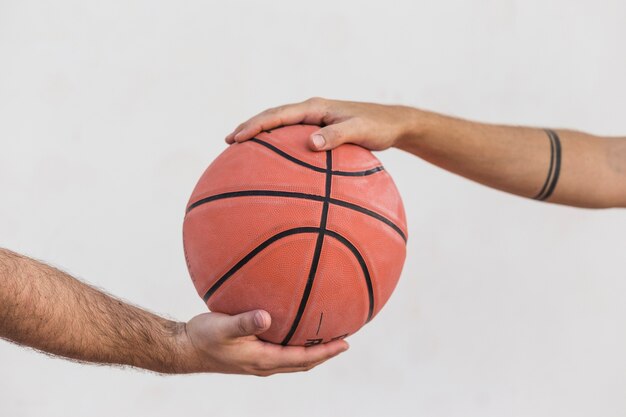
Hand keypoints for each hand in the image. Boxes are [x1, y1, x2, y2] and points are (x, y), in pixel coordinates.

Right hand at [177, 310, 348, 375]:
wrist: (185, 348)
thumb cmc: (202, 337)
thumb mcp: (222, 327)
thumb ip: (244, 322)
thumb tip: (266, 317)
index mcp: (263, 360)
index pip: (303, 358)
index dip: (326, 353)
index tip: (346, 344)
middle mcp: (264, 364)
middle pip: (303, 362)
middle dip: (325, 353)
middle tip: (345, 341)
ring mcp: (259, 362)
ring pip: (294, 359)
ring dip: (313, 351)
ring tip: (328, 337)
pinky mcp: (252, 356)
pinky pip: (282, 351)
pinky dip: (296, 345)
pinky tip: (295, 328)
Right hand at [225, 97, 420, 151]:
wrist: (393, 124)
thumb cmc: (377, 127)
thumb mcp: (359, 131)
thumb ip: (336, 136)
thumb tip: (310, 144)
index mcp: (315, 108)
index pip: (278, 114)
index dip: (255, 125)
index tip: (237, 138)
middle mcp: (311, 111)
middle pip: (272, 117)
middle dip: (249, 128)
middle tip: (228, 142)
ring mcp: (314, 120)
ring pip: (280, 125)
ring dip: (260, 134)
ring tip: (240, 149)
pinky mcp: (319, 130)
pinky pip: (291, 137)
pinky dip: (277, 145)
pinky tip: (273, 161)